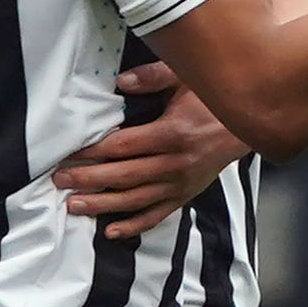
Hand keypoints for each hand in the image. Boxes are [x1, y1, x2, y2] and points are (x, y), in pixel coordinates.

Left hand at [60, 68, 244, 236]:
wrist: (248, 127)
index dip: (92, 151)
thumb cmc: (213, 101)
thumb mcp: (188, 78)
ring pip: (135, 199)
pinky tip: (111, 230)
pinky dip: (134, 225)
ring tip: (74, 205)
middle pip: (122, 175)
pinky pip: (157, 215)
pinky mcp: (185, 196)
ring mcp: (180, 184)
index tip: (69, 153)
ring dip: (102, 204)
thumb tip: (120, 81)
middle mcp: (175, 163)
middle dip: (87, 178)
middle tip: (59, 179)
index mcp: (172, 133)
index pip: (122, 146)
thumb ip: (154, 76)